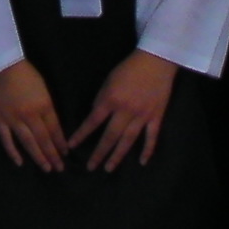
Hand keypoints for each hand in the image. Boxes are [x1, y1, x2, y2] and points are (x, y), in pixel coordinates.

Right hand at [0, 61, 68, 171]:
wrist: (0, 64)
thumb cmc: (24, 72)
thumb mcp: (42, 87)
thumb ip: (46, 105)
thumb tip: (51, 123)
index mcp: (44, 105)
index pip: (55, 129)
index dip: (61, 143)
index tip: (66, 154)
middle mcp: (31, 116)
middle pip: (44, 139)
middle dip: (53, 154)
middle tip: (59, 168)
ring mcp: (13, 119)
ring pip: (28, 143)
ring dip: (39, 157)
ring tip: (47, 169)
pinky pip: (6, 140)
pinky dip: (13, 152)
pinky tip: (20, 163)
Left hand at [70, 50, 179, 172]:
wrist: (156, 60)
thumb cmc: (129, 68)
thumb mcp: (109, 80)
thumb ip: (102, 99)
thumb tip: (95, 117)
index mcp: (111, 100)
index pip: (92, 122)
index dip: (81, 135)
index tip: (72, 146)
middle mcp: (125, 111)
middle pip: (110, 136)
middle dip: (99, 153)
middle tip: (91, 167)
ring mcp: (142, 115)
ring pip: (128, 140)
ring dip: (117, 156)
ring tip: (109, 168)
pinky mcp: (156, 116)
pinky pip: (151, 137)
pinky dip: (147, 150)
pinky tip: (141, 162)